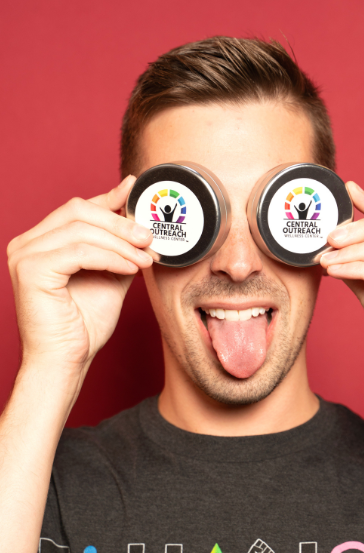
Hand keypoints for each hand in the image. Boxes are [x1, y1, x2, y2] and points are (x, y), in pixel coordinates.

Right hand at [6, 177, 152, 374]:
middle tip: (150, 238)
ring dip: (122, 243)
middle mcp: (28, 243)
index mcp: (42, 240)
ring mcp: (25, 255)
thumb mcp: (111, 274)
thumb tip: (141, 224)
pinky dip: (111, 257)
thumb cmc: (85, 323)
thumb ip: (121, 248)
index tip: (137, 192)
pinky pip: (80, 252)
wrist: (67, 359)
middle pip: (78, 211)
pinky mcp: (31, 270)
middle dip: (120, 222)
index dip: (110, 198)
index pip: (78, 208)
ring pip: (82, 230)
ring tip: (146, 259)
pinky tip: (130, 269)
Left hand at [247, 539, 274, 552]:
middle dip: (260, 550)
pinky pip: (271, 552)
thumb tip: (262, 549)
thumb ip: (253, 548)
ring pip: (268, 548)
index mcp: (258, 545)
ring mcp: (268, 549)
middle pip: (264, 544)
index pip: (259, 541)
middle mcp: (264, 546)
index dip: (257, 545)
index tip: (254, 551)